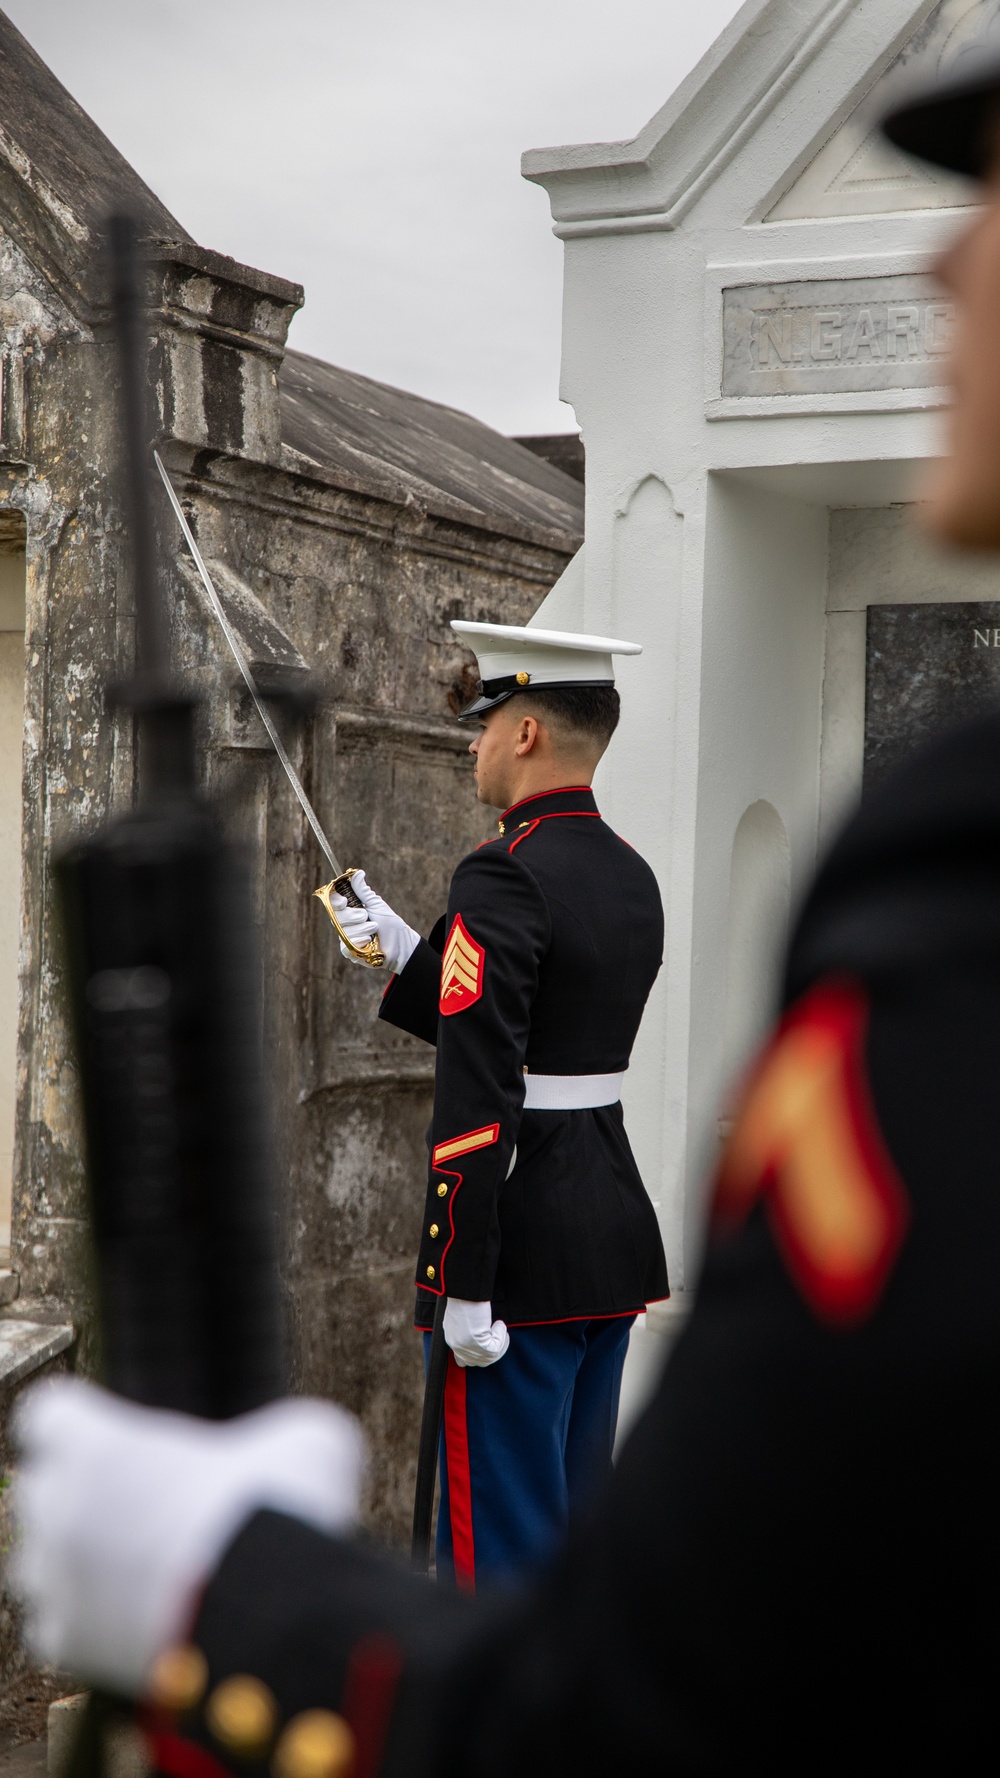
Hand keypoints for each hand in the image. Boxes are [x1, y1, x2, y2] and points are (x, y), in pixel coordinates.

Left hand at [11, 1377, 363, 1695]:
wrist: (273, 1620)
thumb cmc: (281, 1511)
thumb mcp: (306, 1440)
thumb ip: (276, 1434)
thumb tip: (293, 1451)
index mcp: (99, 1441)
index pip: (46, 1413)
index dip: (79, 1423)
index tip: (111, 1435)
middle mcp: (60, 1505)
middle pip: (39, 1486)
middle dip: (79, 1492)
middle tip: (139, 1503)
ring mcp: (55, 1578)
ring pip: (37, 1560)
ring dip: (75, 1560)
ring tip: (137, 1566)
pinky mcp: (66, 1642)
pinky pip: (53, 1625)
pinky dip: (84, 1622)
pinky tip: (130, 1616)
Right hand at [331, 869, 419, 973]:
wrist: (401, 943)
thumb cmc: (390, 923)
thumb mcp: (376, 904)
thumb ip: (363, 891)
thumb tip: (357, 873)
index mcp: (349, 910)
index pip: (333, 903)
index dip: (336, 901)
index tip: (345, 901)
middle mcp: (344, 923)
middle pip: (335, 916)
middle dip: (352, 915)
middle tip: (366, 915)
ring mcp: (345, 938)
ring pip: (343, 931)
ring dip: (362, 928)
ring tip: (375, 928)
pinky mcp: (349, 951)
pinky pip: (346, 945)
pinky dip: (360, 940)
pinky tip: (370, 940)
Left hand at [443, 1298, 509, 1367]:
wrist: (464, 1291)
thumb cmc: (464, 1297)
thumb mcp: (460, 1317)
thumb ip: (465, 1330)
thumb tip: (480, 1336)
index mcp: (452, 1339)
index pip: (462, 1361)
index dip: (478, 1356)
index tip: (488, 1343)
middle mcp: (457, 1346)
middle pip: (480, 1362)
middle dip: (493, 1351)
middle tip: (500, 1335)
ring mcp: (466, 1346)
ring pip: (490, 1357)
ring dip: (500, 1342)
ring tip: (500, 1327)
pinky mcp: (477, 1344)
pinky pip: (495, 1349)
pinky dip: (501, 1337)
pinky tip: (500, 1324)